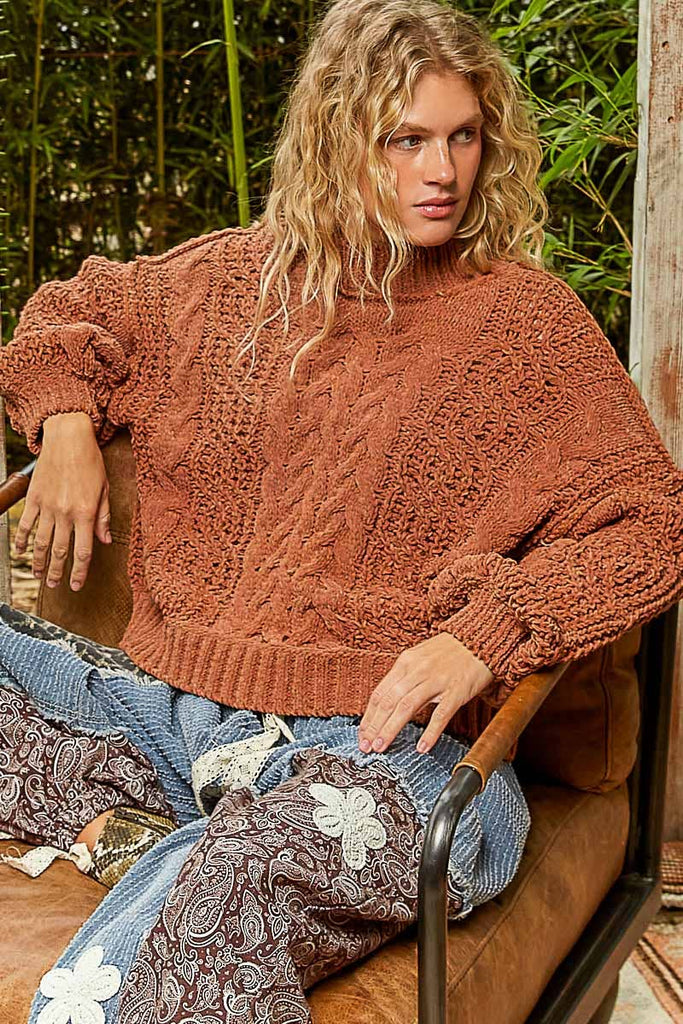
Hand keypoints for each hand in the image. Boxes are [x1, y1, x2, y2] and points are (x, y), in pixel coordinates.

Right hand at [14, 412, 111, 591]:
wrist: (68, 438)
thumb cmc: (90, 461)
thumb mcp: (105, 489)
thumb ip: (103, 518)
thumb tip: (105, 541)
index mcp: (87, 512)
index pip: (84, 551)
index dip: (80, 572)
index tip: (76, 585)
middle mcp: (66, 513)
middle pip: (60, 551)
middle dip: (57, 572)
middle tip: (55, 585)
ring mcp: (48, 506)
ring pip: (41, 542)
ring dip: (39, 562)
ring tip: (39, 575)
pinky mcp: (34, 498)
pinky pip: (26, 524)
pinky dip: (22, 540)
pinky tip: (21, 552)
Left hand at [357, 632, 493, 754]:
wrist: (480, 638)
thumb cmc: (450, 651)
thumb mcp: (420, 657)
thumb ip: (404, 678)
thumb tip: (388, 702)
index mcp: (406, 662)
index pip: (379, 693)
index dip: (368, 717)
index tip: (362, 734)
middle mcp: (417, 670)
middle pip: (388, 702)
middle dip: (374, 727)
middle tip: (366, 746)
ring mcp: (437, 681)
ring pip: (406, 707)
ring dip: (391, 729)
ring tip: (381, 747)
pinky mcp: (456, 691)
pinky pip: (440, 714)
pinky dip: (430, 732)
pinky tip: (421, 747)